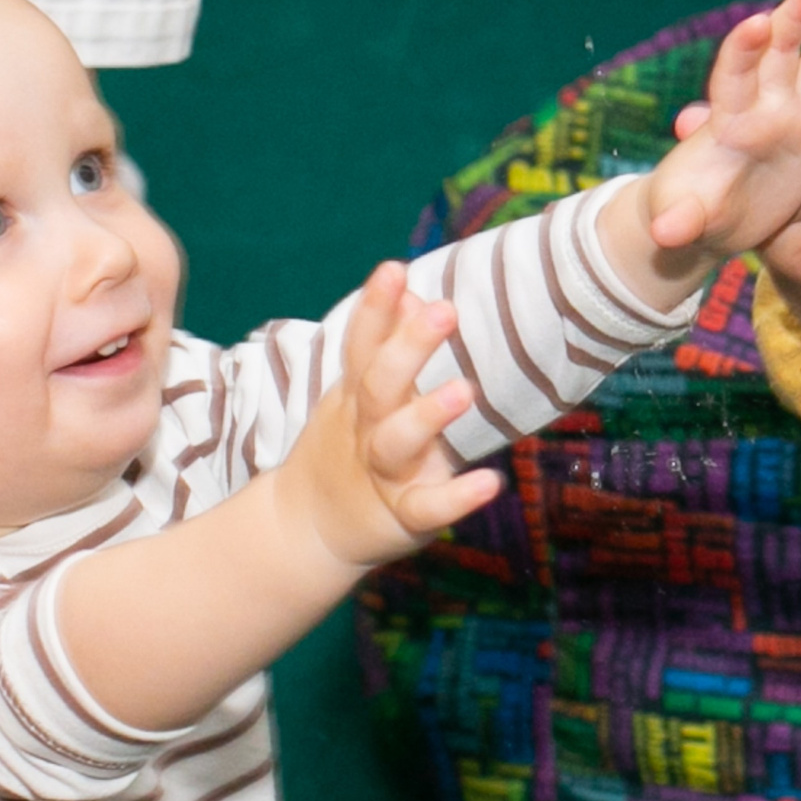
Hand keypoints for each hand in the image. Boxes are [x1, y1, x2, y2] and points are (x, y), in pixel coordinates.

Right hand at [286, 263, 502, 570]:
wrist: (308, 531)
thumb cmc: (350, 447)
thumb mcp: (360, 395)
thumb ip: (387, 345)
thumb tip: (415, 293)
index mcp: (358, 396)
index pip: (363, 345)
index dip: (375, 307)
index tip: (393, 269)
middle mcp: (367, 429)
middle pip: (381, 384)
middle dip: (409, 347)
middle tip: (444, 310)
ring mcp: (384, 473)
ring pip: (398, 441)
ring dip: (428, 415)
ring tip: (465, 389)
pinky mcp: (403, 515)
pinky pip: (428, 506)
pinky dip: (457, 497)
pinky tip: (491, 483)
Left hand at [638, 0, 800, 269]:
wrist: (710, 217)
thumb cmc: (687, 213)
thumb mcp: (681, 220)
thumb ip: (680, 221)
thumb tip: (665, 233)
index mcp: (728, 120)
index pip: (733, 75)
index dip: (745, 50)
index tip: (758, 23)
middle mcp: (764, 106)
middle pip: (782, 50)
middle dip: (797, 16)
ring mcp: (796, 118)